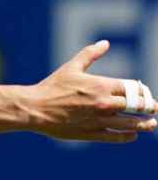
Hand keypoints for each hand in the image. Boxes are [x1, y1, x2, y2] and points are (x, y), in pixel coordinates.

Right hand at [32, 41, 156, 141]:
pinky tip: (133, 134)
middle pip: (137, 106)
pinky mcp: (93, 133)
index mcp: (101, 86)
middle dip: (149, 107)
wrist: (35, 109)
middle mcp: (104, 104)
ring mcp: (100, 120)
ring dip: (145, 124)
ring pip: (132, 123)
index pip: (133, 89)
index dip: (142, 91)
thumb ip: (90, 55)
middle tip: (154, 108)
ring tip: (152, 123)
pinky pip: (117, 136)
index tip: (145, 93)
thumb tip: (105, 43)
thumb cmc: (51, 86)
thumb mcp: (70, 67)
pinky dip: (129, 135)